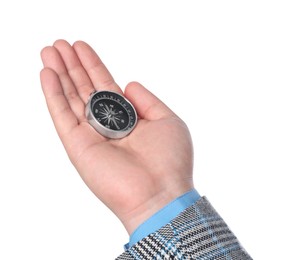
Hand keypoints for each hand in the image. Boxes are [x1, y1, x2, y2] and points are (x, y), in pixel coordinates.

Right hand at [40, 40, 193, 233]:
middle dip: (72, 66)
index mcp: (128, 119)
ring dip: (59, 74)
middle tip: (59, 44)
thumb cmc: (170, 161)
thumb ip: (147, 100)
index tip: (81, 47)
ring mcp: (90, 135)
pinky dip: (53, 94)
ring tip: (49, 50)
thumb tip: (128, 83)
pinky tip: (47, 74)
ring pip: (70, 98)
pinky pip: (62, 115)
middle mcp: (107, 125)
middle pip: (85, 89)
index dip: (93, 65)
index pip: (105, 86)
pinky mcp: (78, 146)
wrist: (160, 194)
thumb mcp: (167, 120)